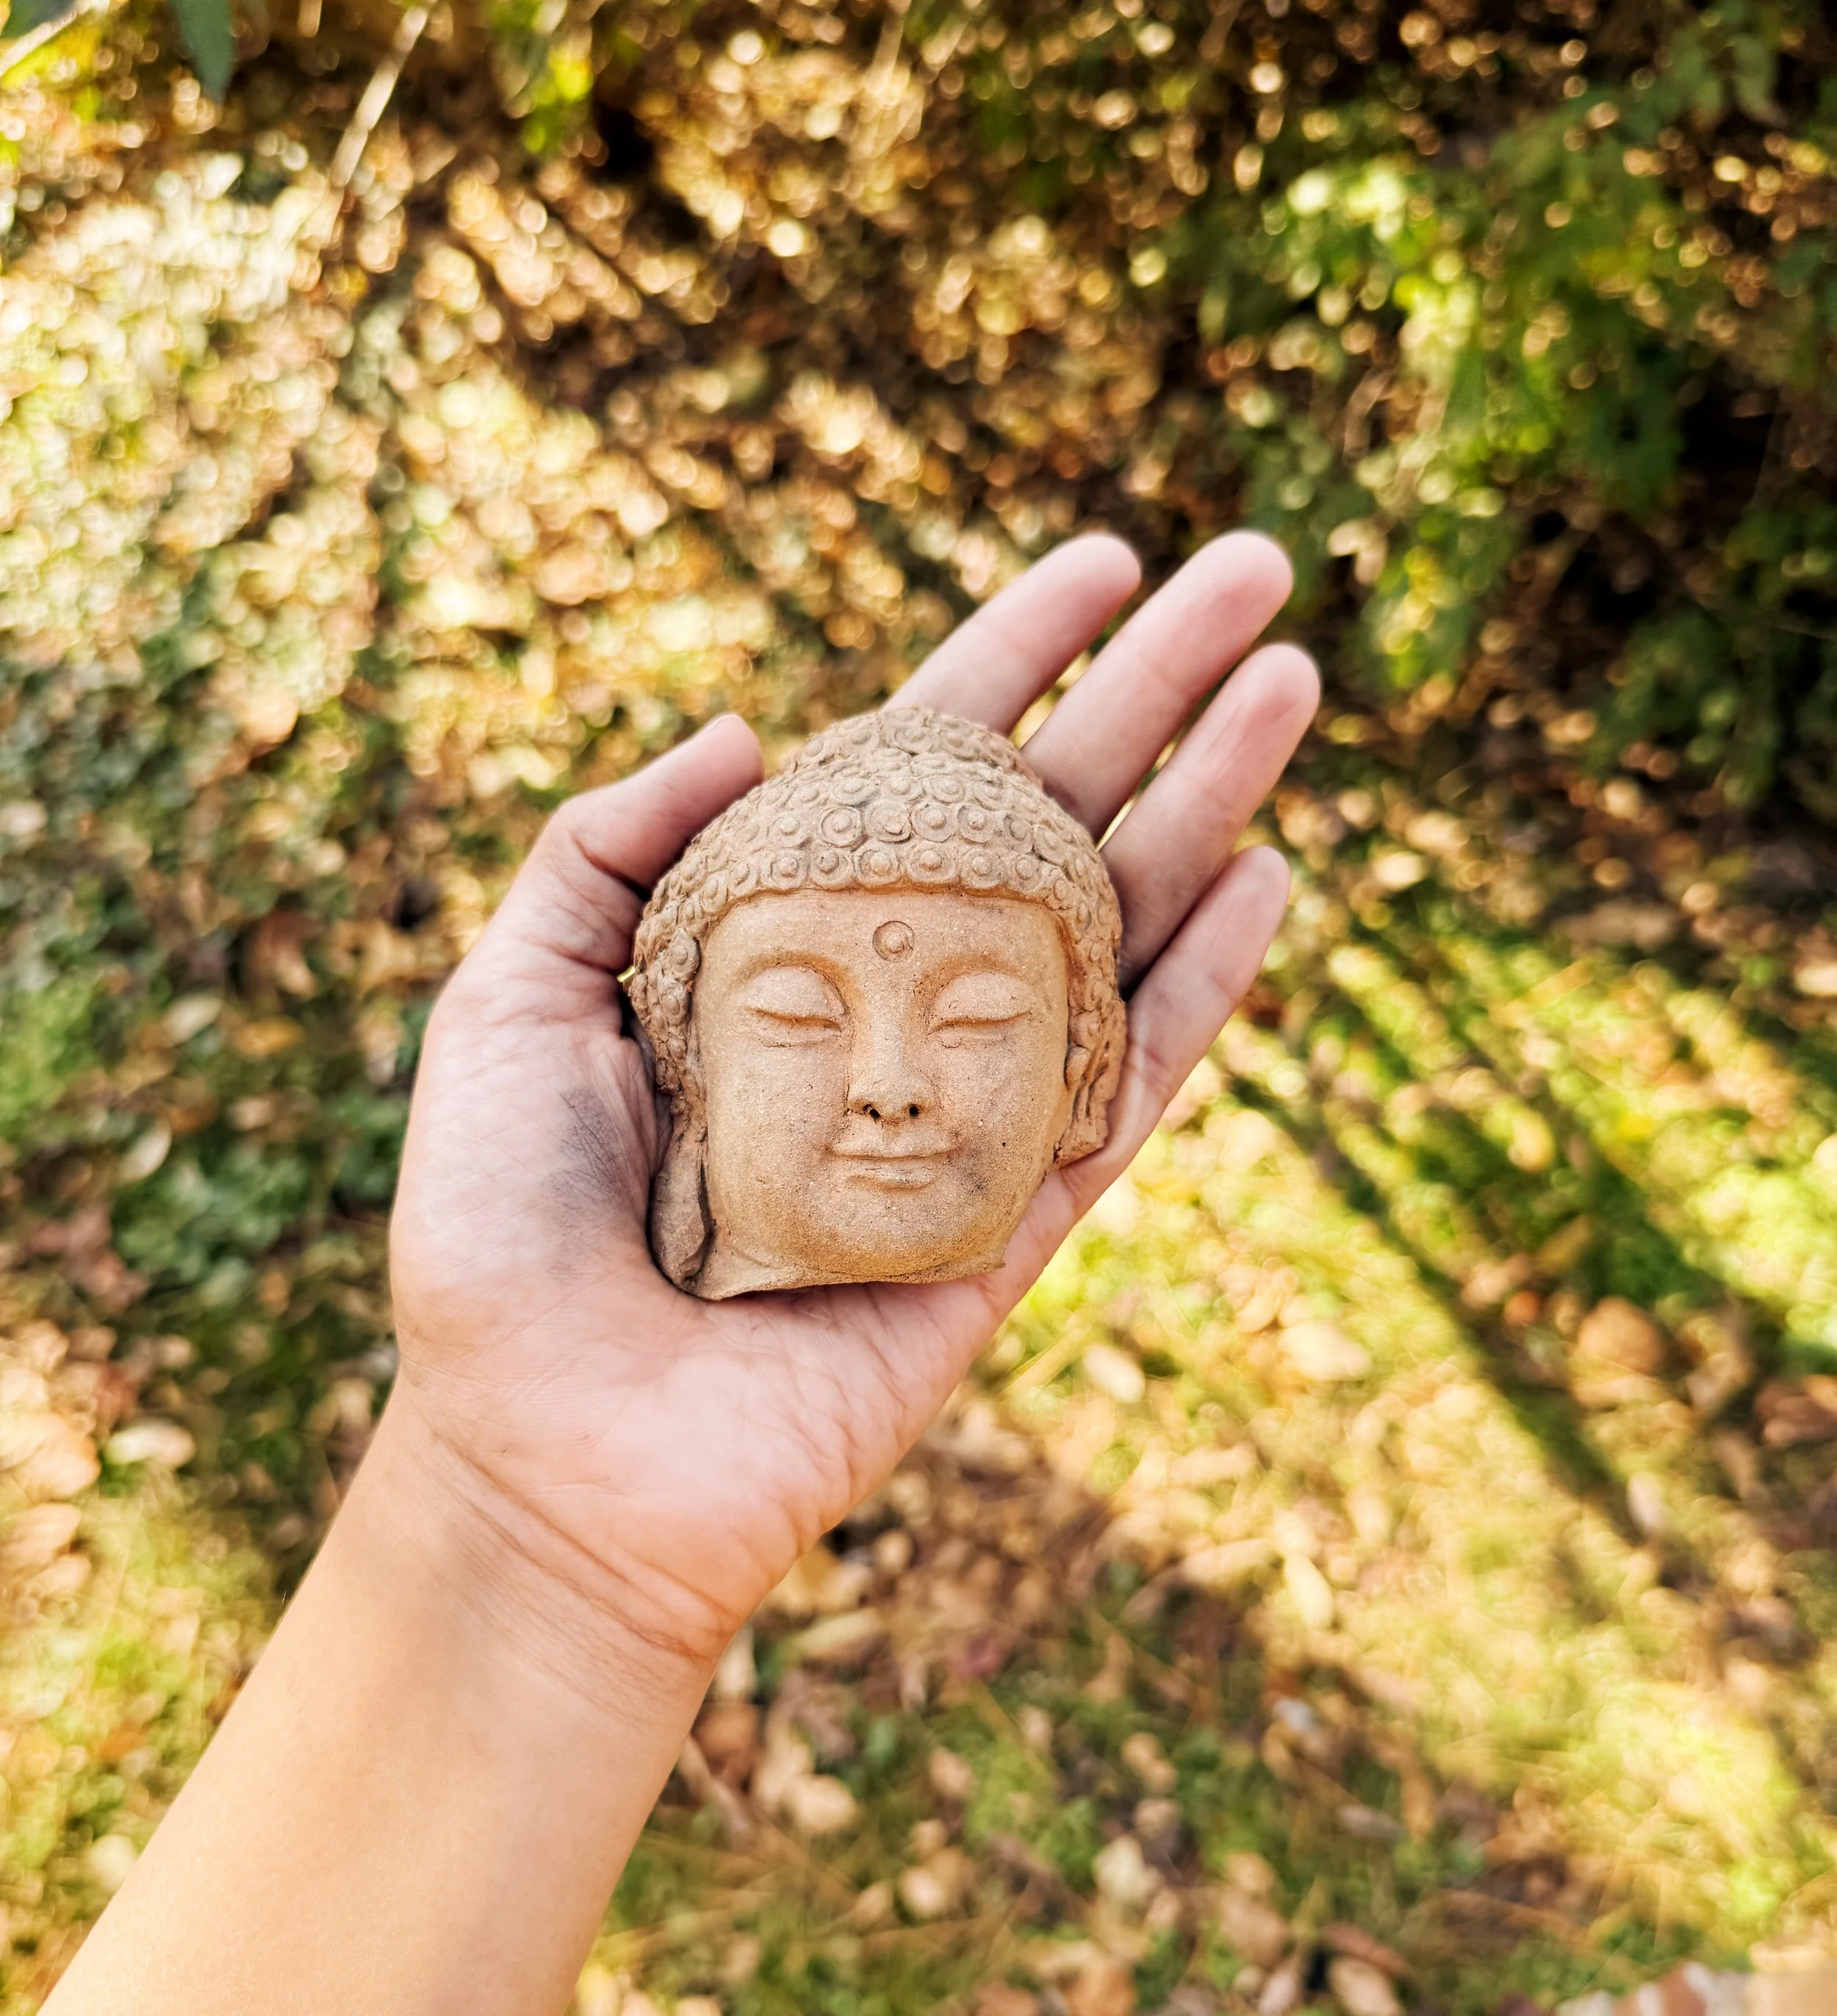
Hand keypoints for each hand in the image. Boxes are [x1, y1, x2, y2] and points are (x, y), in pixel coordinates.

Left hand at [384, 531, 1317, 1695]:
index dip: (1012, 656)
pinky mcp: (1010, 1224)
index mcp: (771, 941)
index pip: (913, 765)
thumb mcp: (506, 995)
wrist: (547, 1454)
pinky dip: (1201, 992)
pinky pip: (1127, 1090)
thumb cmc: (501, 1235)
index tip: (1108, 561)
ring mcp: (962, 1110)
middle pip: (1044, 819)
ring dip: (1211, 807)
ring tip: (1296, 686)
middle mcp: (884, 1004)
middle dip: (1153, 696)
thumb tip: (760, 719)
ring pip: (1113, 931)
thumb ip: (606, 845)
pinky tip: (1268, 879)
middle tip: (1259, 574)